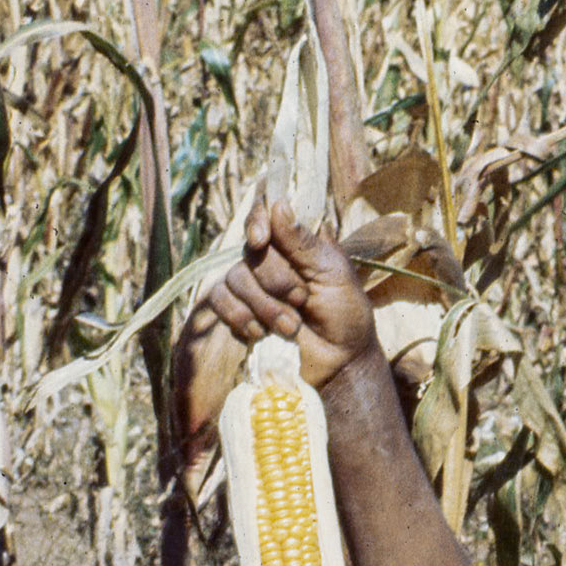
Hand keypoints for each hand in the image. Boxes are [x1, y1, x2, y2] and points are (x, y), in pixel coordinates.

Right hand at [175, 199, 382, 446]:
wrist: (338, 362)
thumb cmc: (345, 315)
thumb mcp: (333, 274)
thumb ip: (303, 243)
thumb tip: (277, 204)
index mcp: (295, 241)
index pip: (265, 212)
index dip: (256, 220)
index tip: (260, 240)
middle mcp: (270, 257)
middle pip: (251, 251)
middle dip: (276, 281)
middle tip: (303, 301)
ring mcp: (251, 285)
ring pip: (235, 278)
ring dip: (264, 306)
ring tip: (289, 327)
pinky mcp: (238, 311)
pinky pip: (219, 301)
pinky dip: (239, 317)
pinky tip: (260, 333)